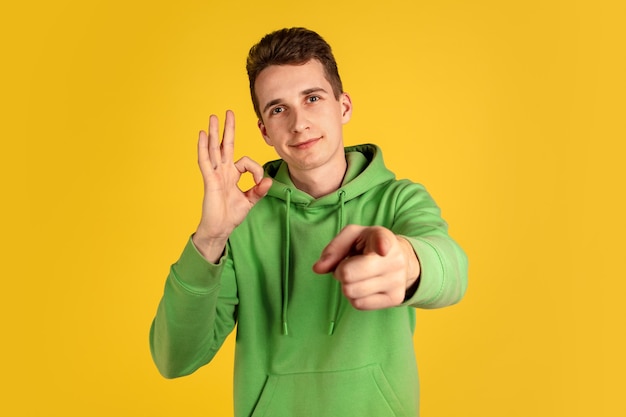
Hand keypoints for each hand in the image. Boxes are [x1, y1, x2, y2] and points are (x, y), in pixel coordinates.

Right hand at [193, 110, 271, 261]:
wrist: (220, 229)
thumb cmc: (231, 215)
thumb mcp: (250, 201)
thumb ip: (259, 190)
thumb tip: (269, 180)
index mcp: (232, 175)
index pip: (245, 162)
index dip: (256, 170)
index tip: (261, 182)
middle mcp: (222, 171)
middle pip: (224, 145)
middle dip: (227, 128)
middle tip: (228, 112)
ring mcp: (215, 174)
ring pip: (214, 149)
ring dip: (213, 132)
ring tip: (213, 117)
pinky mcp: (209, 180)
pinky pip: (205, 161)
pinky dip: (203, 148)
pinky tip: (202, 135)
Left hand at [312, 225, 420, 309]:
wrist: (400, 258)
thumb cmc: (369, 244)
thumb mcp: (352, 236)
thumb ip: (333, 249)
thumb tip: (317, 268)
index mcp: (383, 237)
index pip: (382, 242)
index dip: (380, 245)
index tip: (382, 249)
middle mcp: (395, 259)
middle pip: (348, 275)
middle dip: (341, 272)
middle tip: (349, 265)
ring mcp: (397, 280)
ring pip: (352, 292)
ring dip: (347, 285)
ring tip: (358, 275)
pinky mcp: (396, 298)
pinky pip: (359, 305)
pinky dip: (354, 297)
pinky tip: (364, 286)